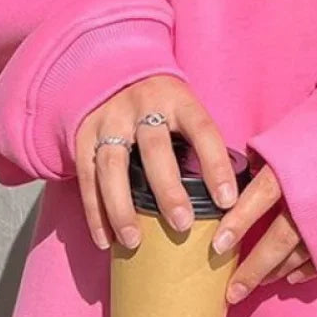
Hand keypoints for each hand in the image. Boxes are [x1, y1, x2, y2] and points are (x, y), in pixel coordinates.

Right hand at [74, 74, 238, 250]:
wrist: (117, 75)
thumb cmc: (166, 107)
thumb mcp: (187, 110)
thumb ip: (203, 146)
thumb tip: (232, 199)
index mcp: (179, 100)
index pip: (202, 131)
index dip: (216, 165)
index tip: (227, 202)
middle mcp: (143, 107)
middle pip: (154, 149)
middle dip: (168, 189)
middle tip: (182, 224)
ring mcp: (110, 120)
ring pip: (113, 165)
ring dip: (122, 206)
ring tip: (134, 242)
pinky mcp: (84, 136)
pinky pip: (87, 178)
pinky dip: (95, 211)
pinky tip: (106, 241)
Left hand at [212, 154, 316, 301]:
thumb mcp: (297, 133)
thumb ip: (270, 154)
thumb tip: (243, 169)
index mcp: (293, 171)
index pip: (256, 199)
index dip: (236, 223)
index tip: (218, 245)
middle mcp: (309, 201)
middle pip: (275, 241)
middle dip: (252, 269)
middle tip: (231, 293)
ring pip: (296, 255)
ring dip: (274, 273)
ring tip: (255, 285)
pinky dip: (304, 271)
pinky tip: (290, 278)